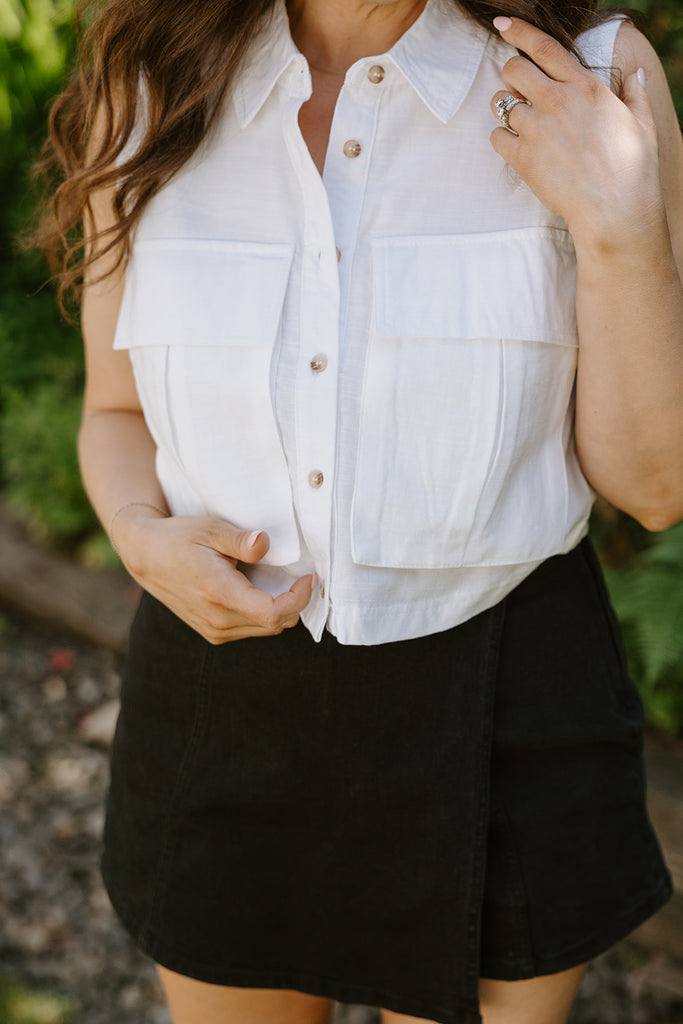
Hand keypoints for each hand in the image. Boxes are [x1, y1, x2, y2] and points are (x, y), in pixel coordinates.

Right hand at [114, 507, 315, 643]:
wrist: (146, 556)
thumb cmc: (179, 538)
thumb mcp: (211, 529)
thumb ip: (241, 540)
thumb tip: (265, 543)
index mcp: (219, 594)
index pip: (273, 613)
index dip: (299, 598)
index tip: (309, 577)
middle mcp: (217, 620)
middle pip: (275, 624)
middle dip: (295, 602)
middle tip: (300, 575)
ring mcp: (214, 630)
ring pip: (266, 629)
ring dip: (280, 609)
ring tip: (281, 580)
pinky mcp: (213, 633)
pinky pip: (251, 629)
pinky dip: (264, 613)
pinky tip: (260, 590)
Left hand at [489, 17, 663, 246]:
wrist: (614, 209)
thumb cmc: (632, 169)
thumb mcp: (643, 124)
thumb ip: (634, 95)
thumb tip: (636, 74)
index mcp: (585, 86)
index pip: (543, 47)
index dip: (518, 32)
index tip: (501, 24)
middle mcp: (557, 100)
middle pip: (513, 69)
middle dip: (512, 77)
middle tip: (521, 93)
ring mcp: (537, 128)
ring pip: (500, 104)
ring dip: (507, 112)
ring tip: (526, 128)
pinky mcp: (522, 157)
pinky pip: (496, 136)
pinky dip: (503, 141)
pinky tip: (519, 149)